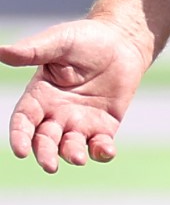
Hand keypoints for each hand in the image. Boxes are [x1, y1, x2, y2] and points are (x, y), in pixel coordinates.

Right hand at [1, 18, 150, 172]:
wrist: (122, 40)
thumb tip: (0, 51)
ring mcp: (80, 122)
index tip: (21, 151)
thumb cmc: (85, 38)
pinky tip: (106, 151)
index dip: (20, 137)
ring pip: (70, 147)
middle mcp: (55, 114)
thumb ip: (32, 51)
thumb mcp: (58, 42)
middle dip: (45, 154)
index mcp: (39, 97)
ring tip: (78, 158)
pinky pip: (100, 145)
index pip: (23, 122)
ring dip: (72, 154)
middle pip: (44, 141)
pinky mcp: (104, 126)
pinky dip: (102, 152)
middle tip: (49, 165)